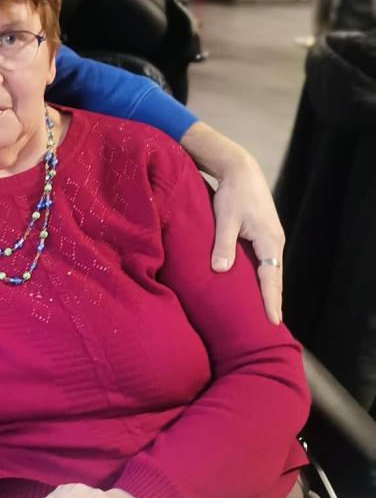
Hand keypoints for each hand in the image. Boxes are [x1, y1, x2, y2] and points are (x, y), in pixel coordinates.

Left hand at [178, 122, 284, 324]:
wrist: (241, 170)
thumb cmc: (232, 193)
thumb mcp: (226, 218)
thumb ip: (223, 244)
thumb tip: (221, 270)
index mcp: (269, 240)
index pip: (271, 278)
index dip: (271, 300)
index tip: (273, 322)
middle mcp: (275, 242)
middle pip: (275, 278)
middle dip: (273, 301)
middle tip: (271, 327)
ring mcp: (271, 239)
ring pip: (271, 270)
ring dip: (269, 290)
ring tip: (265, 314)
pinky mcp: (264, 235)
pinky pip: (266, 262)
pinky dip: (264, 278)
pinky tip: (257, 288)